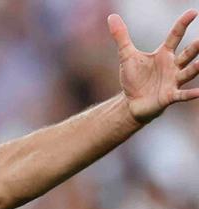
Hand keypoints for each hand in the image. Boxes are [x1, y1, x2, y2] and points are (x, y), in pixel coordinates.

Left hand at [108, 9, 198, 123]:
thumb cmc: (134, 78)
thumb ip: (121, 36)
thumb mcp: (126, 56)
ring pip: (188, 72)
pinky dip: (190, 94)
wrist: (131, 103)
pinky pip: (182, 95)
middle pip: (187, 54)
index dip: (183, 24)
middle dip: (196, 46)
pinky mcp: (170, 96)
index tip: (193, 12)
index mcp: (164, 54)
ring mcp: (173, 81)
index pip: (175, 36)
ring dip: (196, 68)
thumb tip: (112, 16)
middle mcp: (173, 66)